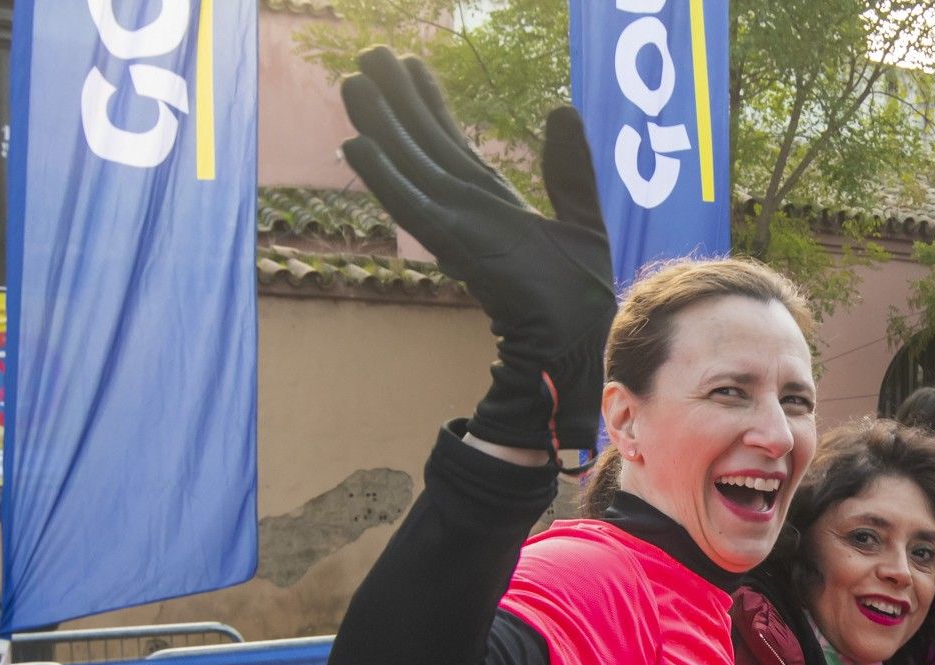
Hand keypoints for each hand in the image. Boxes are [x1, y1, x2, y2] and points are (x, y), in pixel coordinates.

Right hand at [340, 48, 615, 450]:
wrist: (574, 340)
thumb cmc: (577, 295)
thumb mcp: (583, 217)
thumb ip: (569, 168)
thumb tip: (562, 109)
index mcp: (493, 202)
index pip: (452, 143)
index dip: (429, 103)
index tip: (408, 63)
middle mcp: (467, 209)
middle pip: (422, 146)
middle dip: (395, 101)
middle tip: (366, 53)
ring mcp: (457, 226)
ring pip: (409, 167)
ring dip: (379, 127)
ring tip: (352, 82)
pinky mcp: (455, 246)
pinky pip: (412, 206)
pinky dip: (385, 178)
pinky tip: (356, 144)